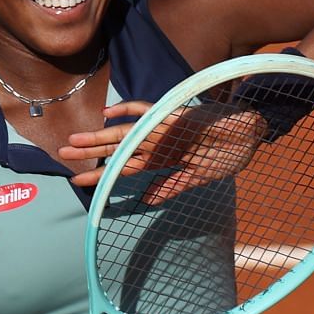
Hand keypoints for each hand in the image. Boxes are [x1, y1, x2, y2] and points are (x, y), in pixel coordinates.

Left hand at [59, 100, 265, 203]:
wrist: (252, 131)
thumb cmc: (229, 151)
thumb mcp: (198, 176)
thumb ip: (172, 185)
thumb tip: (146, 201)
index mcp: (162, 156)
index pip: (125, 166)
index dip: (101, 174)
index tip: (77, 182)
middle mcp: (159, 141)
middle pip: (118, 148)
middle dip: (90, 153)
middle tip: (60, 155)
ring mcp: (166, 129)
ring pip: (126, 134)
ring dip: (100, 139)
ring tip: (74, 143)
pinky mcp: (177, 117)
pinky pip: (150, 112)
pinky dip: (130, 111)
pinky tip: (108, 112)